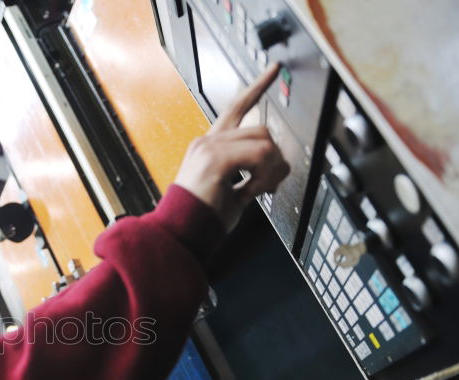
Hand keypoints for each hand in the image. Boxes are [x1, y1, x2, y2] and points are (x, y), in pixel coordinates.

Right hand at [174, 63, 290, 231]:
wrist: (181, 232)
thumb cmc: (203, 217)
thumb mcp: (232, 189)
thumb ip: (250, 173)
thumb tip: (276, 168)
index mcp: (208, 146)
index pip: (236, 108)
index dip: (257, 87)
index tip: (274, 69)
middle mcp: (207, 142)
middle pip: (261, 129)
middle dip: (275, 159)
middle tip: (270, 184)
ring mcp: (209, 148)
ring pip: (264, 143)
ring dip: (271, 170)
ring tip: (259, 191)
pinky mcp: (214, 159)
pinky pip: (259, 157)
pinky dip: (264, 177)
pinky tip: (251, 192)